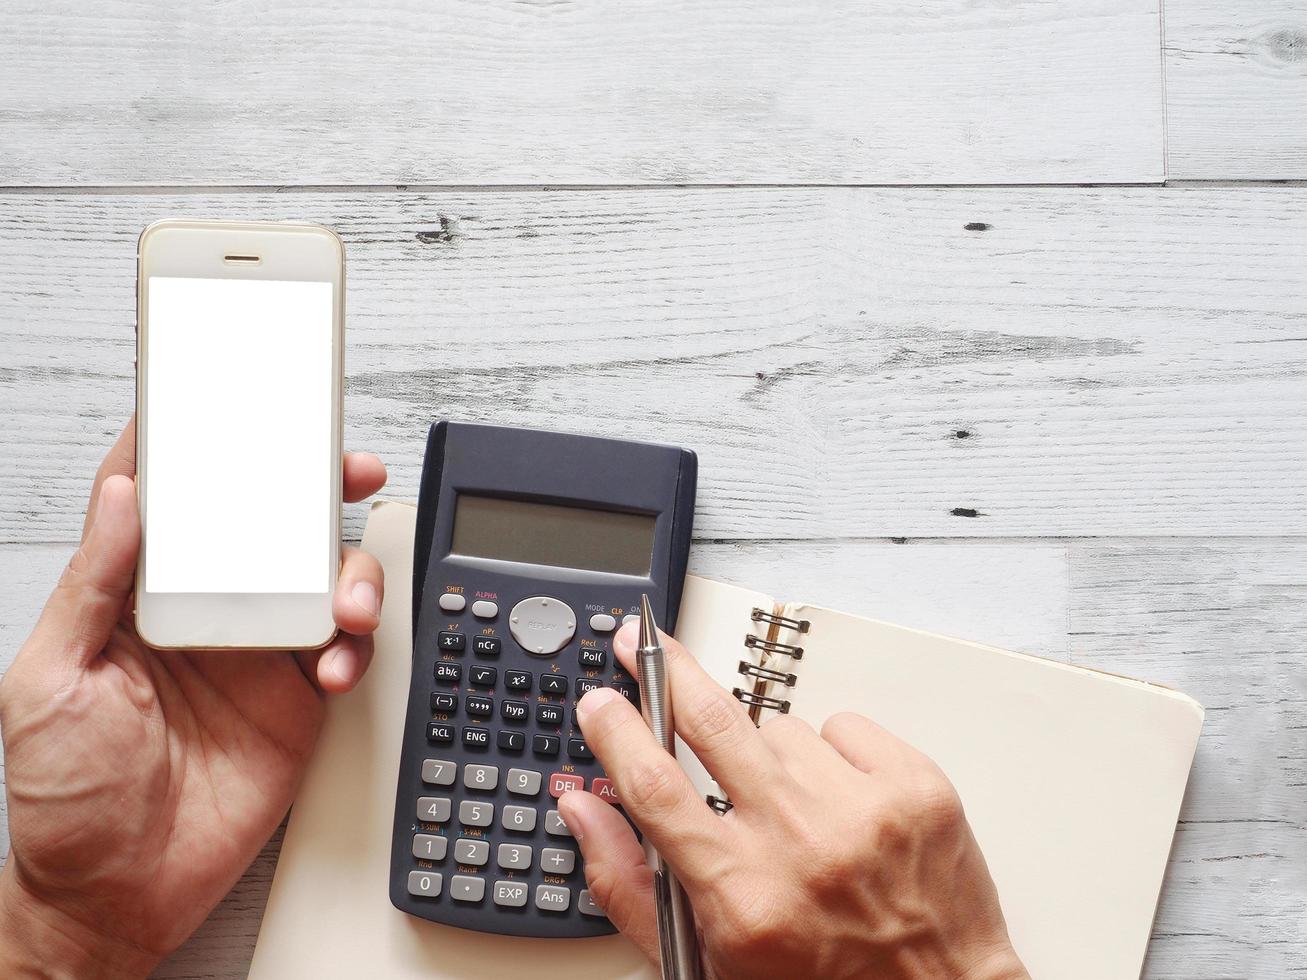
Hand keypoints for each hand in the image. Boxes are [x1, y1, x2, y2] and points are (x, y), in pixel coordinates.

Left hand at [0, 419, 386, 978]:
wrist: (118, 895)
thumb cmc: (64, 797)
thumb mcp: (49, 681)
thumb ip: (93, 585)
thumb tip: (126, 495)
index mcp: (136, 598)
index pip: (170, 503)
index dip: (198, 449)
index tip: (227, 402)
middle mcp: (205, 612)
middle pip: (266, 526)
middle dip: (309, 488)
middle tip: (343, 468)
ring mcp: (257, 652)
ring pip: (321, 578)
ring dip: (349, 575)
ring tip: (348, 604)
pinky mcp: (298, 696)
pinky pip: (346, 647)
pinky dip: (357, 646)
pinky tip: (337, 664)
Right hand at [559, 623, 1029, 979]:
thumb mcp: (702, 960)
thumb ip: (627, 883)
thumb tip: (581, 805)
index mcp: (741, 894)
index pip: (654, 786)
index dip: (616, 732)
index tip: (600, 703)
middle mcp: (802, 845)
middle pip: (711, 720)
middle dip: (667, 671)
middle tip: (643, 646)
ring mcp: (864, 809)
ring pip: (779, 727)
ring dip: (768, 753)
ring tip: (791, 808)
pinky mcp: (916, 786)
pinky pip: (844, 724)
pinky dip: (833, 753)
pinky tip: (838, 800)